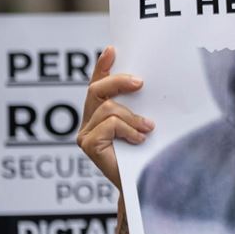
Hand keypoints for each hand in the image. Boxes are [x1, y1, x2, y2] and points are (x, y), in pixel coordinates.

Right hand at [76, 46, 153, 189]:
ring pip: (108, 108)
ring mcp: (85, 133)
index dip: (102, 66)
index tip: (112, 49)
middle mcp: (89, 120)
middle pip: (98, 90)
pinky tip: (139, 140)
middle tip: (141, 83)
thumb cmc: (147, 154)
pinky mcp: (87, 144)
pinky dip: (128, 130)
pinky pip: (108, 125)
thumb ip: (140, 106)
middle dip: (119, 82)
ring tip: (147, 129)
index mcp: (101, 112)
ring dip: (133, 117)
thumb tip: (149, 84)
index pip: (98, 83)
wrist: (143, 184)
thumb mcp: (145, 123)